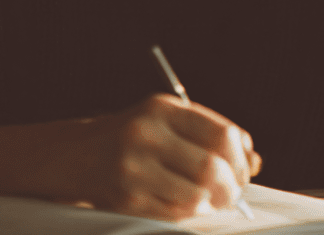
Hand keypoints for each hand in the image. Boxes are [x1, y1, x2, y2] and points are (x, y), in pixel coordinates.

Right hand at [0, 94, 261, 221]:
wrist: (69, 156)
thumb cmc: (128, 140)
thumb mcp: (164, 125)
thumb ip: (207, 136)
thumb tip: (254, 158)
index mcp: (162, 108)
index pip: (222, 132)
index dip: (241, 156)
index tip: (245, 168)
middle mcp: (147, 132)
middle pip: (212, 166)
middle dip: (232, 185)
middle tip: (234, 193)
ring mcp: (133, 165)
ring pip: (196, 194)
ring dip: (213, 204)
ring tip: (214, 203)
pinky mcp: (124, 196)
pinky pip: (174, 213)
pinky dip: (191, 215)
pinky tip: (190, 209)